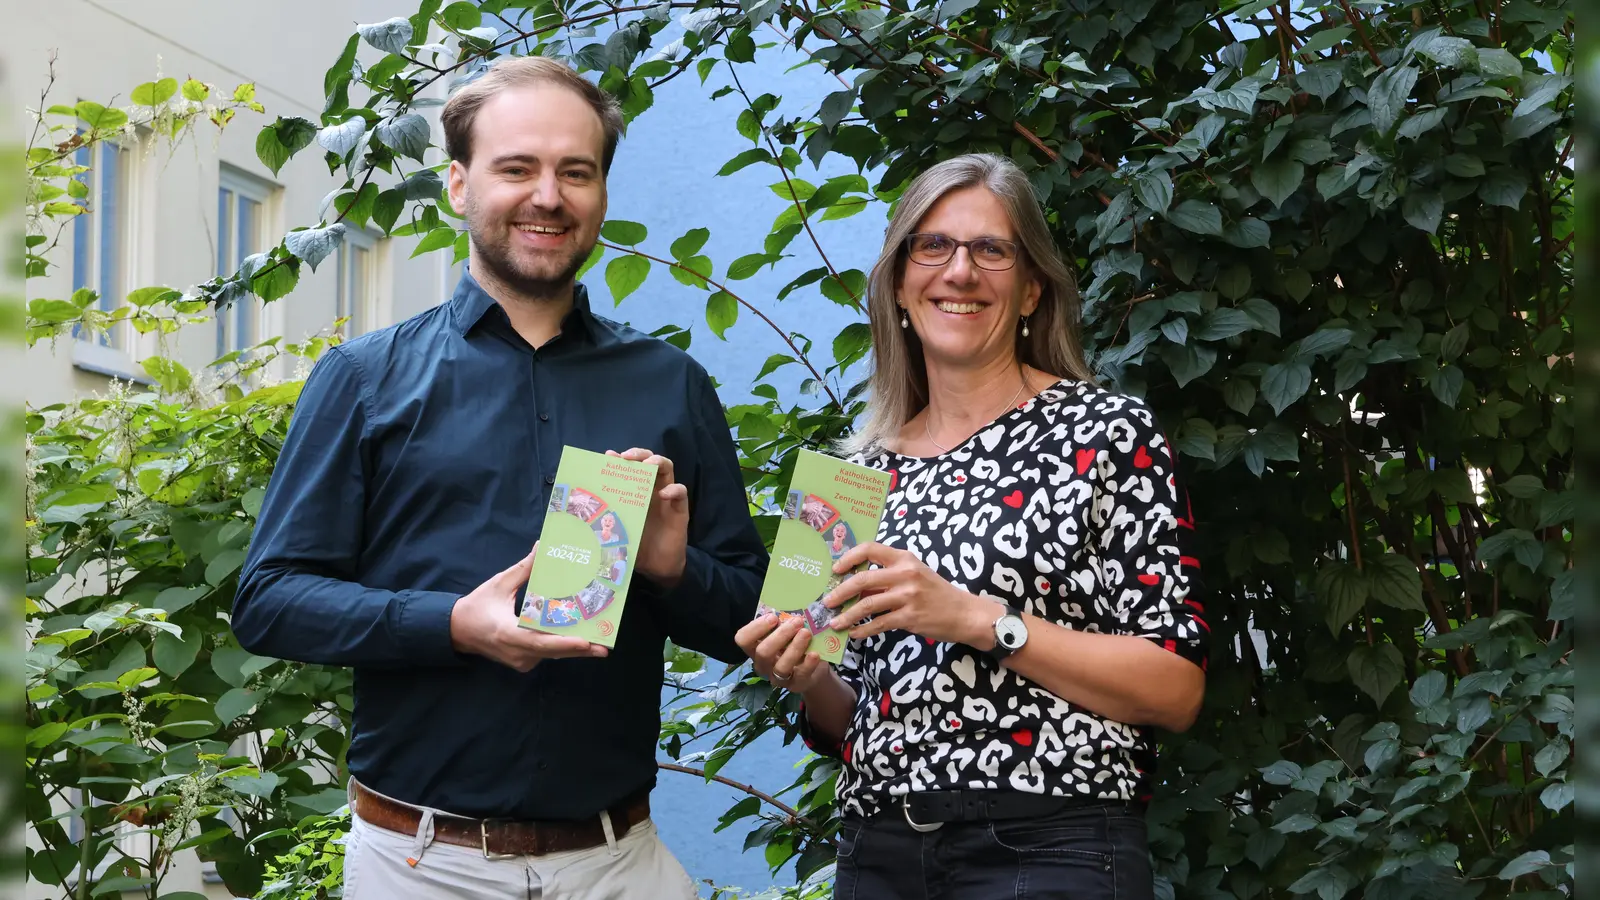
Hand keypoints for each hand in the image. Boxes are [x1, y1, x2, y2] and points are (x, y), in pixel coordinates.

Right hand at [449, 544, 608, 671]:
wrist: (457, 631)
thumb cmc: (477, 606)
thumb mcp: (499, 584)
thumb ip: (523, 569)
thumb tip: (542, 547)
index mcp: (508, 633)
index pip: (540, 643)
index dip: (564, 643)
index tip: (585, 642)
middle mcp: (516, 652)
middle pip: (553, 652)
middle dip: (580, 649)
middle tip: (605, 646)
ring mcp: (520, 660)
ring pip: (552, 654)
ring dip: (573, 647)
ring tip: (600, 640)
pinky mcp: (522, 661)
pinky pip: (545, 654)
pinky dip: (561, 646)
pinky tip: (579, 637)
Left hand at [608, 448, 688, 587]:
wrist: (656, 567)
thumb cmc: (634, 545)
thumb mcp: (616, 527)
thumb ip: (604, 514)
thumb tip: (576, 506)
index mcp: (634, 491)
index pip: (629, 466)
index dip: (620, 458)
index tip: (608, 456)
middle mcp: (650, 489)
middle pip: (648, 461)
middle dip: (639, 454)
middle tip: (627, 457)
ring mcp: (666, 498)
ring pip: (667, 468)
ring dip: (658, 462)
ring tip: (647, 465)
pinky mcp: (679, 510)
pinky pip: (681, 493)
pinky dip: (674, 490)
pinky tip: (664, 494)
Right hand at [735, 613, 830, 692]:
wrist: (813, 664)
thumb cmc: (794, 641)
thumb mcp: (787, 630)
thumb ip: (783, 620)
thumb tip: (790, 601)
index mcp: (756, 647)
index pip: (743, 639)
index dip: (755, 628)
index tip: (772, 617)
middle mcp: (763, 664)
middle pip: (763, 652)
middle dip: (780, 635)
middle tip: (797, 621)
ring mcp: (778, 677)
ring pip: (781, 667)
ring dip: (794, 648)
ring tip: (806, 633)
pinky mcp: (796, 685)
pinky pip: (800, 676)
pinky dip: (808, 664)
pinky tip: (814, 653)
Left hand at [824, 542, 998, 645]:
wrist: (964, 613)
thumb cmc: (937, 592)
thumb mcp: (915, 574)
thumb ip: (889, 575)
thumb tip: (856, 584)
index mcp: (904, 558)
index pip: (869, 549)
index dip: (848, 558)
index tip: (835, 570)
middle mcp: (905, 573)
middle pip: (862, 579)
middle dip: (840, 592)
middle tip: (827, 602)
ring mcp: (907, 596)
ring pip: (867, 604)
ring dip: (847, 615)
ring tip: (835, 623)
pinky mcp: (909, 617)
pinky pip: (879, 623)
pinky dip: (863, 630)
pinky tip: (854, 634)